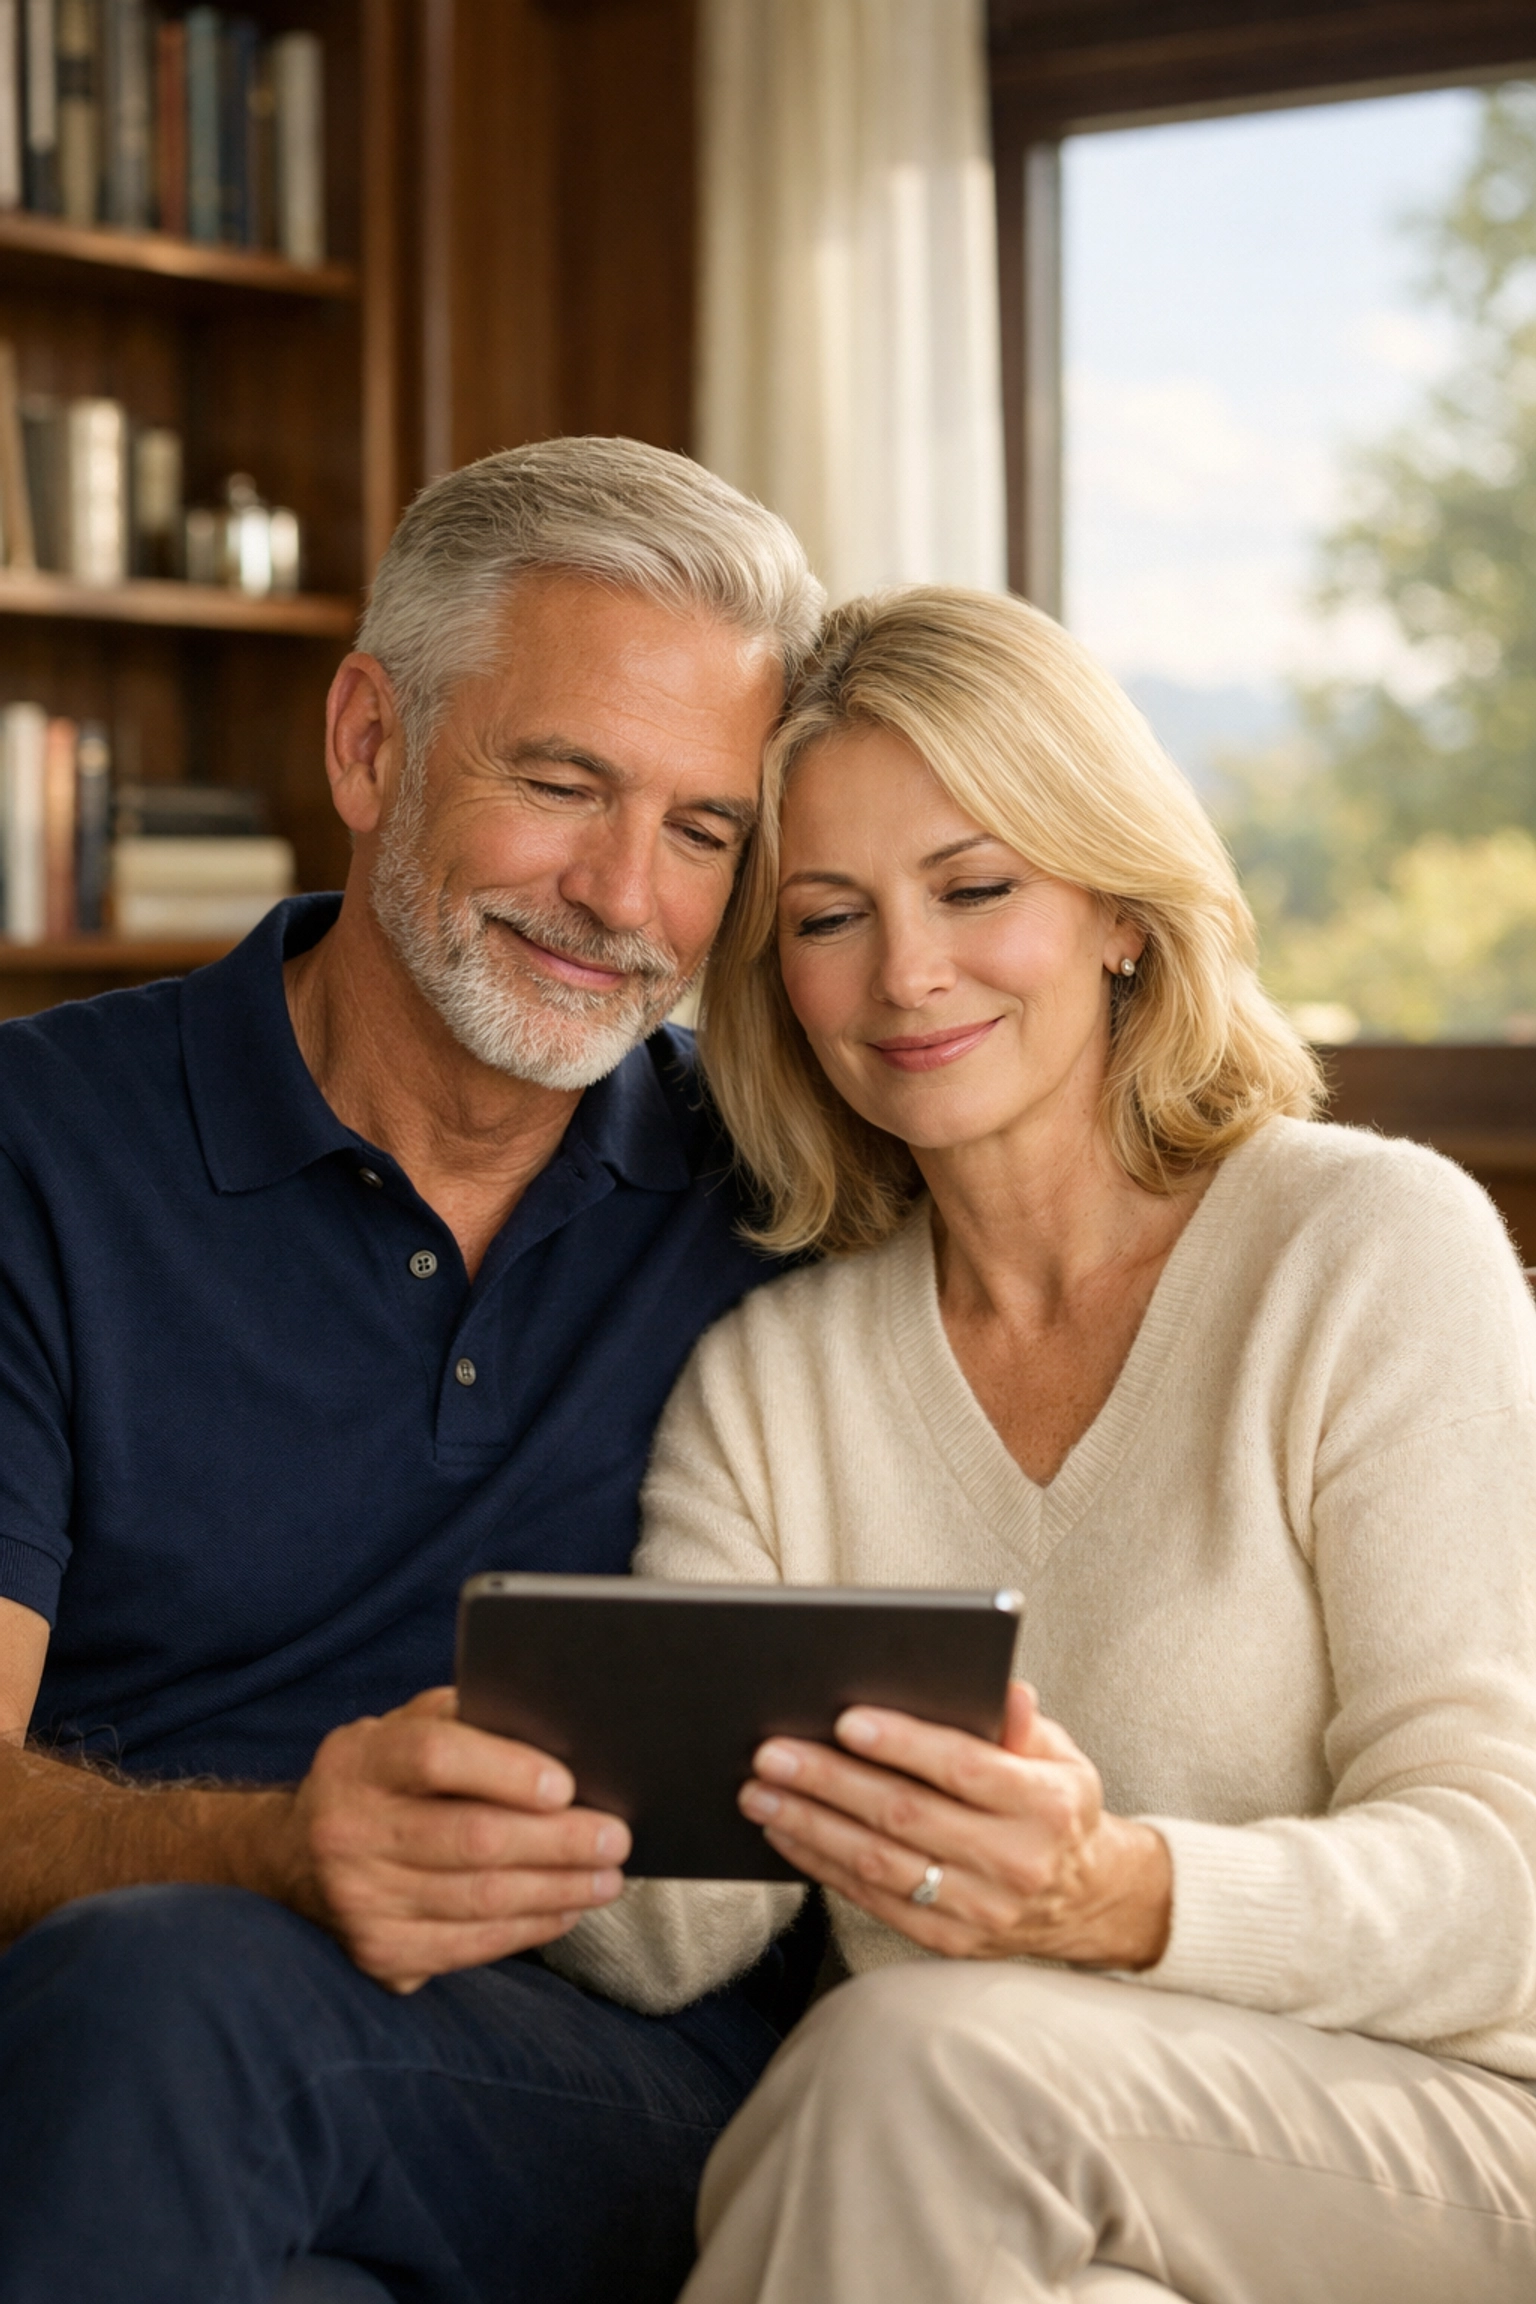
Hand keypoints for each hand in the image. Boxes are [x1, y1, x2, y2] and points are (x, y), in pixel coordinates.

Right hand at [281, 1688, 628, 1991]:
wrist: (293, 1858)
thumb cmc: (378, 1778)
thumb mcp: (400, 1729)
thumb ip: (463, 1721)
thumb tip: (554, 1731)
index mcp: (359, 1762)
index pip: (434, 1757)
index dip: (505, 1769)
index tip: (565, 1785)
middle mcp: (350, 1833)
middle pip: (472, 1838)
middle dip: (557, 1841)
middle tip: (615, 1838)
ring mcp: (362, 1901)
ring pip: (480, 1899)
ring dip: (557, 1889)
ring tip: (607, 1877)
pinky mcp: (380, 1954)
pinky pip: (471, 1945)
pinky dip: (529, 1928)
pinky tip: (565, 1909)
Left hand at [738, 1683, 1170, 1969]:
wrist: (1089, 1901)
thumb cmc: (1058, 1807)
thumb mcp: (1062, 1756)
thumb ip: (1024, 1724)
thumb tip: (1004, 1688)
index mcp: (1046, 1805)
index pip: (963, 1768)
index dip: (903, 1744)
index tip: (846, 1720)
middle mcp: (1015, 1862)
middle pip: (906, 1815)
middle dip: (830, 1782)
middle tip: (772, 1753)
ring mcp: (981, 1909)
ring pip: (879, 1863)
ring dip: (810, 1825)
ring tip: (760, 1793)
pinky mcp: (950, 1940)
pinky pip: (875, 1900)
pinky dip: (823, 1865)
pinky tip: (786, 1834)